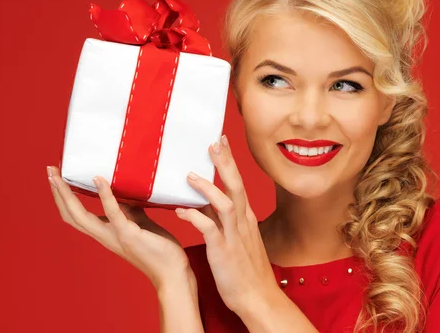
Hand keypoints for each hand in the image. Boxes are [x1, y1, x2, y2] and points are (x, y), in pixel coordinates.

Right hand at [47, 166, 191, 290]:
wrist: (172, 271)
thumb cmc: (157, 248)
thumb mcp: (138, 223)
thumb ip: (127, 210)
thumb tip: (121, 192)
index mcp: (104, 233)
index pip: (75, 215)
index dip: (63, 198)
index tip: (56, 177)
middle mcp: (104, 236)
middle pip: (70, 214)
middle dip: (57, 192)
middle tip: (49, 170)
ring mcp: (114, 236)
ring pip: (81, 216)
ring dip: (67, 194)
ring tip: (60, 175)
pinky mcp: (129, 234)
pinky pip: (113, 213)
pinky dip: (105, 195)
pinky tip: (99, 179)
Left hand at [174, 135, 278, 313]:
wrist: (258, 297)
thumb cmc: (246, 270)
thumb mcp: (238, 239)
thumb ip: (222, 220)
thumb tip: (203, 203)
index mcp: (246, 218)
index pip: (238, 184)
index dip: (229, 162)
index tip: (221, 142)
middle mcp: (242, 222)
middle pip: (236, 186)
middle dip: (225, 163)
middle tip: (214, 143)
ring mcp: (234, 236)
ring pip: (225, 204)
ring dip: (208, 188)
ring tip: (190, 175)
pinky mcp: (224, 252)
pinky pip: (209, 230)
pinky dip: (196, 218)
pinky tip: (181, 211)